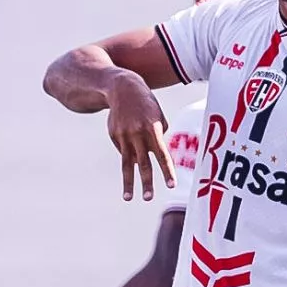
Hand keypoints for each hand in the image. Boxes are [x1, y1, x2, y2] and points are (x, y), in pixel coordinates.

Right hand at [105, 73, 176, 201]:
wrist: (122, 88)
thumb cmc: (147, 103)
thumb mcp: (158, 116)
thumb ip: (159, 136)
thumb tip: (156, 154)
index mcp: (153, 129)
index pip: (162, 155)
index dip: (167, 171)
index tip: (171, 185)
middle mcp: (137, 134)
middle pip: (143, 163)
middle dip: (146, 182)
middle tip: (148, 198)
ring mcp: (123, 136)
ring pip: (127, 164)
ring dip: (129, 183)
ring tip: (129, 198)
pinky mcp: (114, 136)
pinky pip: (124, 151)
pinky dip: (129, 153)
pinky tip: (130, 146)